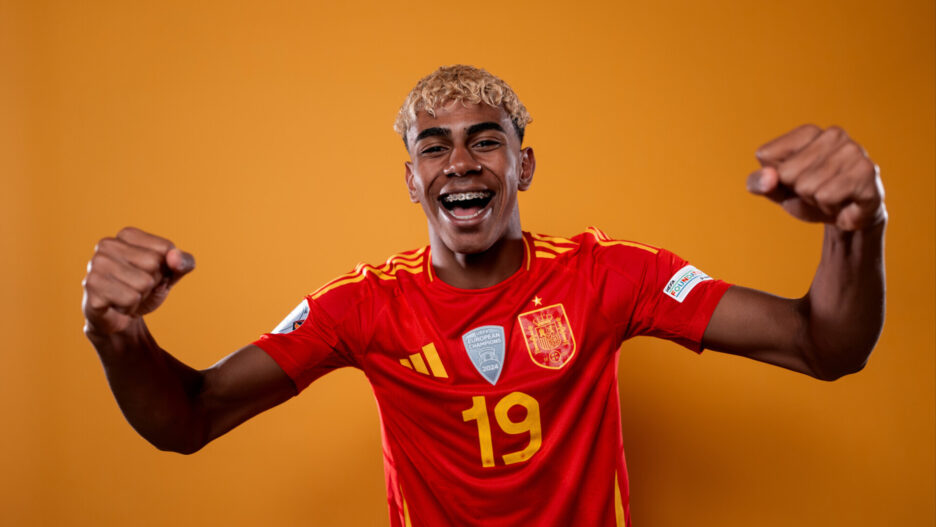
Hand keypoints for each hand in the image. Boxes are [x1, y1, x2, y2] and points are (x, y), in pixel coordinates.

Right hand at [82, 227, 194, 335]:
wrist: (121, 317)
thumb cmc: (145, 288)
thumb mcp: (172, 274)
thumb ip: (184, 262)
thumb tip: (174, 257)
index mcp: (127, 234)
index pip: (166, 248)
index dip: (166, 266)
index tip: (152, 273)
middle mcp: (107, 244)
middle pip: (153, 264)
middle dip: (153, 282)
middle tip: (139, 287)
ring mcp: (95, 264)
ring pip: (142, 284)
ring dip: (140, 296)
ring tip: (127, 295)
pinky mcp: (91, 287)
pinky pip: (129, 300)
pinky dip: (129, 308)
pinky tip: (116, 304)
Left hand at [746, 124, 885, 230]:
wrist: (847, 217)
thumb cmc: (809, 197)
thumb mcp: (776, 190)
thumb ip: (758, 183)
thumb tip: (767, 177)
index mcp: (808, 132)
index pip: (766, 155)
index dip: (776, 177)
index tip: (796, 180)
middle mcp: (833, 134)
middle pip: (786, 173)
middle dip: (797, 192)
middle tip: (816, 192)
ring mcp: (853, 150)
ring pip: (807, 187)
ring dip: (815, 201)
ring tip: (831, 197)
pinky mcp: (867, 171)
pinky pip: (826, 196)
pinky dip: (830, 207)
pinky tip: (844, 203)